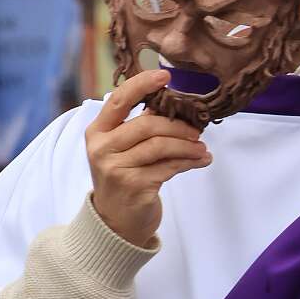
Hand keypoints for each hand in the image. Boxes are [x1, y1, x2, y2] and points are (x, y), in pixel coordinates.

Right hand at [86, 69, 211, 246]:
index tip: (165, 75)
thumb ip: (141, 125)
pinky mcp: (135, 186)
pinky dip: (189, 162)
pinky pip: (169, 167)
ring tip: (202, 148)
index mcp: (97, 132)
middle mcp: (102, 149)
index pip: (118, 100)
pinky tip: (202, 160)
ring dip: (187, 145)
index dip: (142, 85)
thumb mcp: (123, 150)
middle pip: (147, 125)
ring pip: (161, 146)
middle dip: (178, 125)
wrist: (115, 222)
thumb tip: (173, 102)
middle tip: (197, 130)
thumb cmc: (123, 178)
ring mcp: (117, 169)